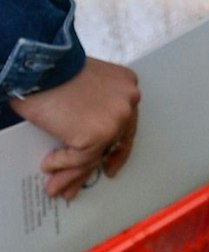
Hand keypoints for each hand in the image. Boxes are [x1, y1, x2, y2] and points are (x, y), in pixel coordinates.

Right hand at [7, 56, 138, 198]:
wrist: (37, 64)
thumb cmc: (51, 68)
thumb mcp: (82, 80)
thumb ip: (91, 104)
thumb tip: (78, 134)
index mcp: (127, 86)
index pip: (125, 124)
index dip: (117, 146)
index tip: (110, 162)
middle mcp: (128, 103)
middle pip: (112, 143)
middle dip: (96, 165)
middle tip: (82, 182)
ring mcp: (115, 121)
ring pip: (94, 155)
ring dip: (73, 173)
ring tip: (57, 187)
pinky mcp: (96, 136)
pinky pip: (78, 158)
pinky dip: (61, 164)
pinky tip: (48, 165)